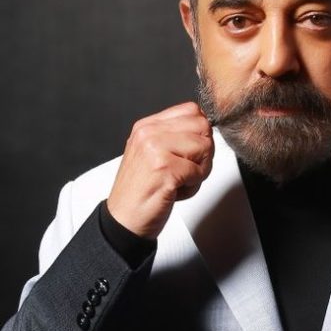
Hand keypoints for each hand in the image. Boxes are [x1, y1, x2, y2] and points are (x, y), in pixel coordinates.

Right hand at [107, 102, 213, 237]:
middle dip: (204, 153)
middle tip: (186, 171)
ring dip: (200, 171)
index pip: (192, 111)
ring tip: (179, 182)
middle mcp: (149, 134)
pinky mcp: (164, 170)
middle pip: (203, 128)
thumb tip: (205, 126)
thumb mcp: (151, 155)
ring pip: (205, 148)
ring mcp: (155, 150)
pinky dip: (193, 187)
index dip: (200, 134)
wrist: (125, 220)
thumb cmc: (142, 191)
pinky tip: (175, 192)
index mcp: (147, 126)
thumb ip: (173, 137)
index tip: (189, 153)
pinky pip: (199, 172)